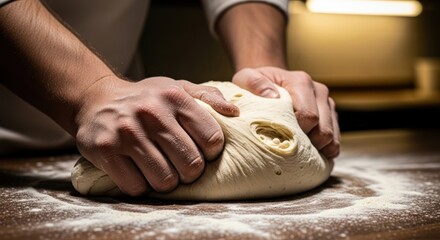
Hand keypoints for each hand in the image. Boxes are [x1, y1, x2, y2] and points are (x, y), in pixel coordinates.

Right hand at [74, 76, 238, 195]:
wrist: (96, 99)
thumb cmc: (145, 98)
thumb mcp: (177, 88)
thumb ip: (208, 97)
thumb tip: (235, 113)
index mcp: (175, 97)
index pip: (212, 139)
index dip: (211, 153)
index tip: (201, 151)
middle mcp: (151, 113)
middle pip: (191, 165)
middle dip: (190, 172)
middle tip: (181, 166)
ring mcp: (127, 132)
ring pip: (165, 180)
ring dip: (166, 181)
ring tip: (160, 168)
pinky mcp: (105, 150)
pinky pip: (136, 187)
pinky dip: (140, 185)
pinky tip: (138, 171)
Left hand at [232, 67, 339, 159]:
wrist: (269, 82)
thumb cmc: (255, 85)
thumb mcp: (247, 78)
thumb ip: (255, 83)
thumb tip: (273, 97)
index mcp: (301, 82)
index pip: (308, 116)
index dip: (296, 133)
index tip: (279, 139)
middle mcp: (319, 91)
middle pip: (323, 130)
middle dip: (307, 145)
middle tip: (288, 150)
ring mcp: (327, 104)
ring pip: (332, 137)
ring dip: (317, 150)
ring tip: (298, 155)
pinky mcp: (331, 116)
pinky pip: (334, 141)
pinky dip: (323, 152)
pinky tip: (308, 154)